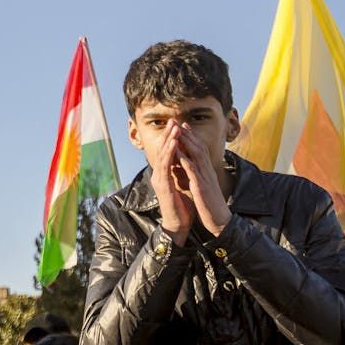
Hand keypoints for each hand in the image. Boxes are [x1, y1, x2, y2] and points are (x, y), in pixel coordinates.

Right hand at [151, 121, 193, 244]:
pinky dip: (169, 154)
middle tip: (173, 120)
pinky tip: (173, 144)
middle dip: (168, 134)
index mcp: (164, 174)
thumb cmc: (182, 206)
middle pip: (162, 150)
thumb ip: (180, 172)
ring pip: (163, 156)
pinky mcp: (163, 186)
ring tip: (174, 128)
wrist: (178, 225)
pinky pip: (166, 167)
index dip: (170, 138)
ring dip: (168, 140)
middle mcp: (160, 174)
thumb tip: (184, 160)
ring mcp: (160, 180)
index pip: (166, 152)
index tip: (176, 125)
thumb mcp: (182, 185)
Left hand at [174, 123, 232, 235]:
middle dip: (188, 134)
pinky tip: (177, 152)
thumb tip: (190, 166)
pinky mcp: (201, 187)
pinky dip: (184, 159)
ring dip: (187, 141)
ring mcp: (205, 178)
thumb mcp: (203, 186)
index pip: (200, 150)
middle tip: (179, 122)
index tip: (183, 126)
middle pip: (199, 147)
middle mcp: (207, 171)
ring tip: (177, 130)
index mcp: (207, 171)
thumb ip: (198, 175)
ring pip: (196, 155)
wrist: (219, 221)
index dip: (192, 137)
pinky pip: (192, 170)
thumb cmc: (210, 204)